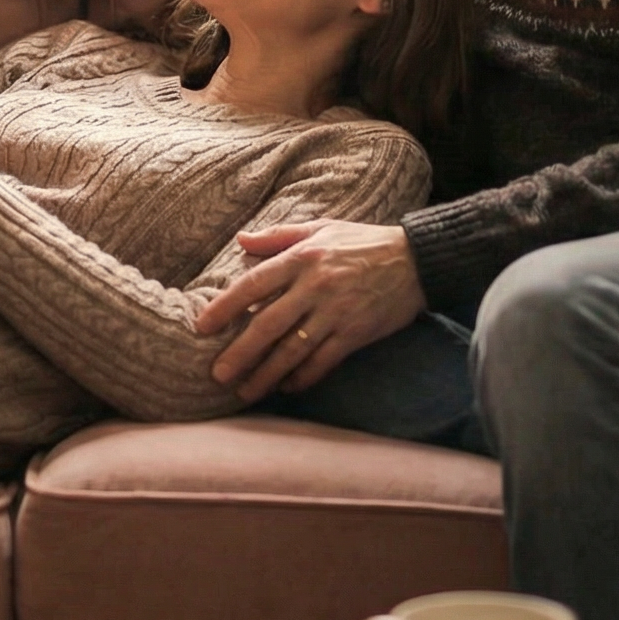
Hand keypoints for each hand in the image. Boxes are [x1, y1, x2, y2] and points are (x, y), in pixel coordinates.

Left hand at [195, 222, 425, 403]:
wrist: (416, 260)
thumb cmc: (362, 242)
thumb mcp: (320, 228)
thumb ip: (278, 236)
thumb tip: (240, 240)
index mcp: (302, 257)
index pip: (253, 283)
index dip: (225, 306)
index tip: (202, 327)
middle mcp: (315, 287)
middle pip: (268, 324)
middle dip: (239, 352)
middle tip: (216, 374)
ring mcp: (336, 313)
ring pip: (292, 350)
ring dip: (266, 374)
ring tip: (244, 391)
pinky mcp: (355, 334)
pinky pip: (323, 362)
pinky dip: (302, 378)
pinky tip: (286, 388)